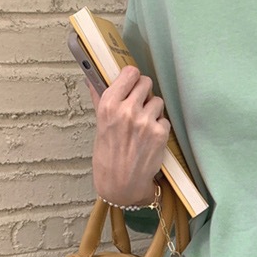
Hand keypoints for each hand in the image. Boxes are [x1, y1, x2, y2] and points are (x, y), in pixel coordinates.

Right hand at [89, 66, 170, 205]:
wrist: (121, 183)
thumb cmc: (108, 155)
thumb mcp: (100, 125)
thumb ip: (99, 99)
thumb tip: (92, 79)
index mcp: (109, 104)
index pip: (130, 73)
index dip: (133, 77)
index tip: (132, 83)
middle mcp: (127, 110)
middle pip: (146, 83)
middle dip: (144, 93)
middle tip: (140, 105)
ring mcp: (145, 121)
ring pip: (158, 101)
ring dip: (153, 110)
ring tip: (143, 125)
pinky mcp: (160, 133)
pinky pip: (164, 119)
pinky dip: (159, 127)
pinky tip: (149, 138)